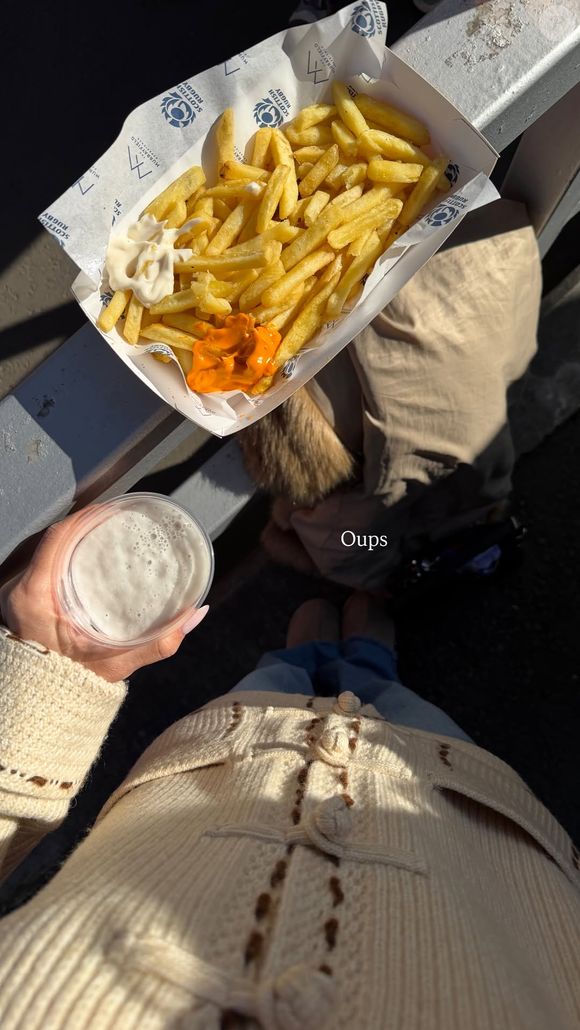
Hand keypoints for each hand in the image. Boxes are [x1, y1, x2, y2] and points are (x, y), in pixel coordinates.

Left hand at [0, 511, 208, 682]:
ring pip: (50, 550)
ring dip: (78, 536)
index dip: (84, 518)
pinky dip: (68, 552)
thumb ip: (158, 642)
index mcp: (34, 597)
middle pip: (55, 540)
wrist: (39, 705)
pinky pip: (45, 563)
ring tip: (108, 529)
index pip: (56, 539)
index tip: (111, 509)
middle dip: (86, 523)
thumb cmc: (72, 685)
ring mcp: (19, 592)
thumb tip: (195, 612)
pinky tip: (89, 552)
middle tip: (118, 516)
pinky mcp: (23, 598)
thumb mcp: (116, 664)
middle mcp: (21, 588)